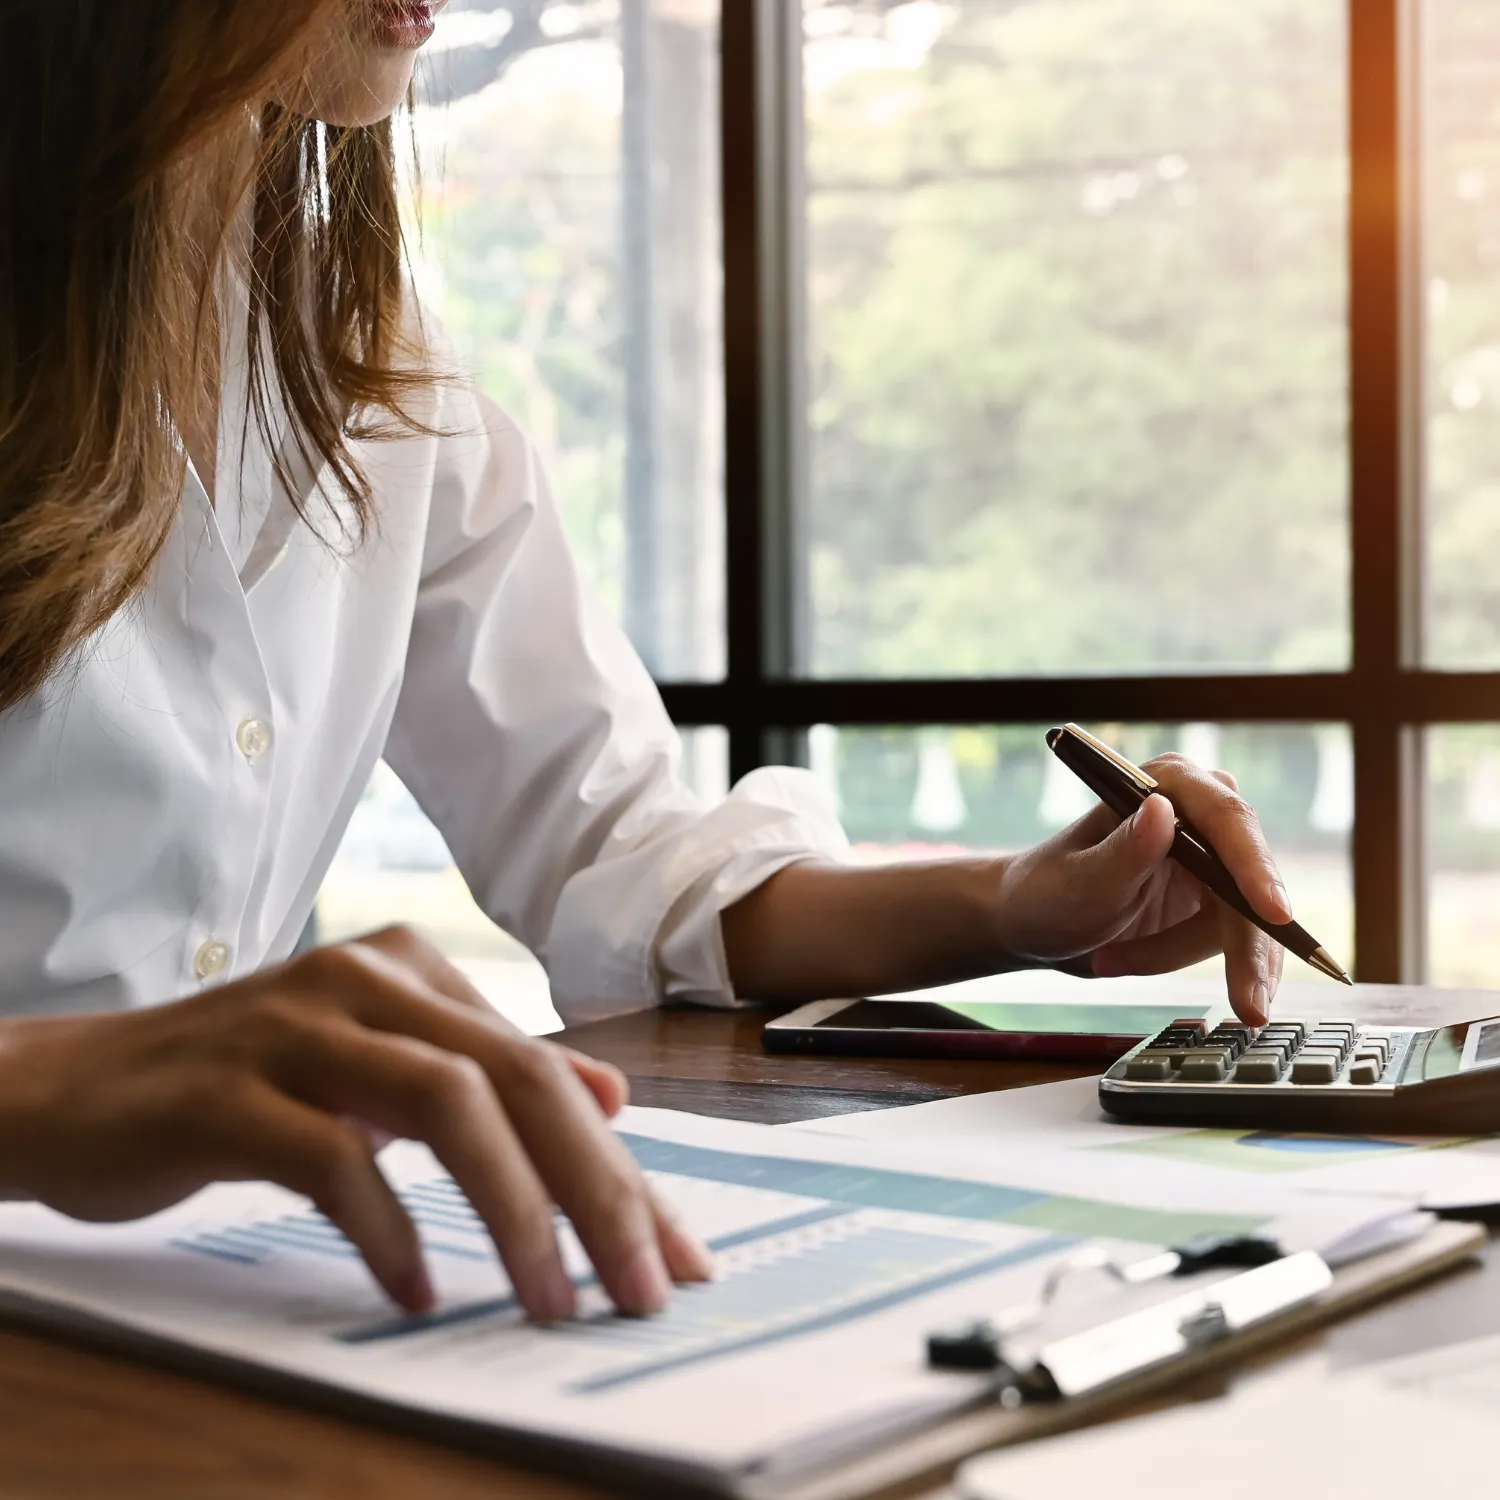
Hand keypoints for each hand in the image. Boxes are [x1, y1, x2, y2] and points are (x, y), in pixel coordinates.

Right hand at [0, 926, 711, 1318]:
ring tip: (549, 1299)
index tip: (674, 1254)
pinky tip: (418, 1291)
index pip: (546, 1071)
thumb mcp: (379, 1065)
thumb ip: (487, 1073)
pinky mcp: (228, 1092)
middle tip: (640, 1286)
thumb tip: (608, 1095)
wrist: (74, 1088)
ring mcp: (295, 1027)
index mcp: (413, 970)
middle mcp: (365, 978)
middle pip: (517, 1079)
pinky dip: (389, 1230)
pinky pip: (333, 1158)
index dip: (622, 1167)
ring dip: (513, 1211)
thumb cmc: (245, 1084)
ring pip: (445, 1104)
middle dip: (596, 1190)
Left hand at [992, 754, 1290, 1023]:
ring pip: (1242, 920)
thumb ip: (1124, 851)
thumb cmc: (1047, 894)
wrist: (1034, 925)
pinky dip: (1183, 962)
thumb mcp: (1081, 882)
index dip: (1255, 867)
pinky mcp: (1214, 898)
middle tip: (1248, 1006)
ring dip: (1179, 953)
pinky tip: (1129, 962)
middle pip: (1249, 879)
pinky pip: (1231, 941)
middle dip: (1244, 946)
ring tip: (1112, 961)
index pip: (1227, 820)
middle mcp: (1198, 812)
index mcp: (1166, 784)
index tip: (1273, 913)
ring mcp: (1212, 857)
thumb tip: (1162, 810)